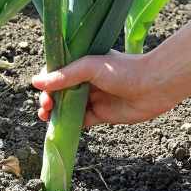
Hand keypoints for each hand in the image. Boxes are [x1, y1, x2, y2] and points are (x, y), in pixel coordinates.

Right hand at [32, 51, 181, 126]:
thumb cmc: (123, 70)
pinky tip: (61, 126)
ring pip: (67, 107)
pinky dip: (69, 125)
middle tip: (45, 106)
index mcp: (82, 63)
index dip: (46, 81)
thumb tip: (35, 82)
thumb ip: (64, 76)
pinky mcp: (100, 115)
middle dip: (48, 98)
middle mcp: (85, 80)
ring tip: (46, 116)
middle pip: (59, 91)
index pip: (57, 71)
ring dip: (54, 112)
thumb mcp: (89, 67)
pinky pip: (80, 121)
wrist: (154, 86)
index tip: (41, 89)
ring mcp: (93, 98)